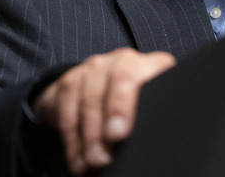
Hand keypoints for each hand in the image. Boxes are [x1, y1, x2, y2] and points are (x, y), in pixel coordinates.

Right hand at [32, 48, 175, 174]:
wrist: (109, 89)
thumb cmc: (141, 106)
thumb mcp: (155, 107)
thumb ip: (156, 113)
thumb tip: (157, 143)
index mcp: (152, 65)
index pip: (138, 76)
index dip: (124, 104)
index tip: (119, 133)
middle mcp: (124, 59)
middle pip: (113, 85)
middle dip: (104, 123)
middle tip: (102, 156)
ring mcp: (96, 66)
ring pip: (88, 99)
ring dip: (88, 138)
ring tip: (92, 163)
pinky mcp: (72, 80)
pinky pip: (67, 109)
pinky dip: (72, 140)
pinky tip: (79, 160)